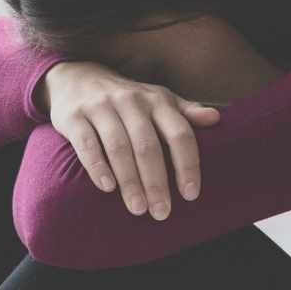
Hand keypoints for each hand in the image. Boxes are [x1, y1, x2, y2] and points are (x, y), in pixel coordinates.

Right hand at [40, 60, 222, 219]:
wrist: (77, 77)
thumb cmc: (127, 99)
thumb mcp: (158, 99)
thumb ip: (185, 112)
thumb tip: (216, 119)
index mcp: (157, 100)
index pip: (179, 133)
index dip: (187, 165)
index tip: (190, 195)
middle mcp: (131, 101)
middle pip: (148, 145)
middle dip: (156, 182)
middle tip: (161, 212)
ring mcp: (101, 107)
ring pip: (118, 147)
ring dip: (130, 181)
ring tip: (138, 209)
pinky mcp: (74, 117)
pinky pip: (87, 144)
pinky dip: (97, 166)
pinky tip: (107, 188)